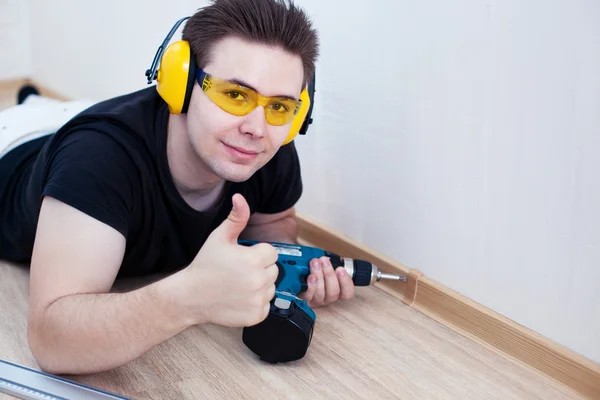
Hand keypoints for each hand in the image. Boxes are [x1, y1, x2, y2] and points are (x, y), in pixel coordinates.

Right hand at [181, 193, 278, 327]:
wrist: (190, 295)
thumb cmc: (205, 265)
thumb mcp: (219, 238)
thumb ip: (236, 218)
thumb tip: (240, 197)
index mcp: (255, 259)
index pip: (272, 252)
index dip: (258, 254)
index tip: (243, 258)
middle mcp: (260, 280)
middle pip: (274, 270)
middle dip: (260, 269)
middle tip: (239, 272)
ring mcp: (259, 299)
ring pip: (271, 288)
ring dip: (260, 287)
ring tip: (239, 285)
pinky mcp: (256, 315)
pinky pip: (266, 306)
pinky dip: (256, 304)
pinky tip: (239, 298)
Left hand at [299, 256, 355, 307]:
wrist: (292, 277)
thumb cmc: (308, 270)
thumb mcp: (320, 265)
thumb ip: (327, 263)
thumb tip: (327, 256)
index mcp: (335, 290)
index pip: (347, 292)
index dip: (346, 282)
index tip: (341, 269)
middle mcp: (327, 298)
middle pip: (333, 292)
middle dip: (329, 274)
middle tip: (324, 261)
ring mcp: (315, 301)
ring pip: (321, 293)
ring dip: (319, 276)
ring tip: (314, 264)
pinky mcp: (303, 301)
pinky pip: (308, 295)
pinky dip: (310, 285)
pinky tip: (310, 277)